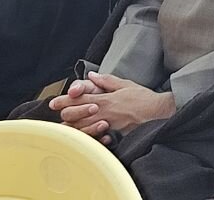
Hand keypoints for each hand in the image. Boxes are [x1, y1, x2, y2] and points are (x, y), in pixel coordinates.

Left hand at [50, 72, 174, 143]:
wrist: (159, 113)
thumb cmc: (144, 98)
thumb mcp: (125, 84)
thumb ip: (107, 81)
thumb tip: (92, 76)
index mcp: (106, 98)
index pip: (80, 98)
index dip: (66, 100)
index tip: (55, 102)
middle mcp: (105, 112)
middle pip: (77, 114)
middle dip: (65, 113)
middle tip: (57, 113)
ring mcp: (108, 124)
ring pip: (83, 127)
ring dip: (71, 126)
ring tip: (62, 126)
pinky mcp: (114, 134)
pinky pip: (95, 137)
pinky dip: (86, 136)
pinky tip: (80, 137)